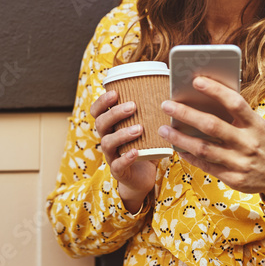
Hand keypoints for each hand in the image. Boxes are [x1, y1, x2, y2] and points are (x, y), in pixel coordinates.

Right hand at [90, 90, 158, 212]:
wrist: (143, 177)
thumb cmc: (144, 147)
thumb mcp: (145, 128)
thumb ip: (150, 112)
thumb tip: (168, 88)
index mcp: (110, 127)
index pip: (97, 111)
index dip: (102, 101)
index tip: (115, 93)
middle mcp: (107, 139)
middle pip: (100, 124)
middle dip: (114, 113)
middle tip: (133, 106)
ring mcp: (111, 156)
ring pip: (107, 143)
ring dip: (122, 134)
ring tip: (139, 128)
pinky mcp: (118, 171)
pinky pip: (117, 164)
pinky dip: (126, 158)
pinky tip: (136, 152)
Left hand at [157, 76, 264, 205]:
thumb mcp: (260, 126)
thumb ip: (238, 117)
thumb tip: (206, 101)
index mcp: (257, 125)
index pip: (234, 103)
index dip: (215, 90)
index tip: (196, 80)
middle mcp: (248, 143)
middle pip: (212, 125)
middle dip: (186, 113)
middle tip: (166, 104)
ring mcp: (240, 163)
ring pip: (203, 148)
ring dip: (180, 137)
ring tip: (164, 128)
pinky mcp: (233, 178)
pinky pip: (206, 165)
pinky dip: (189, 155)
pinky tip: (177, 147)